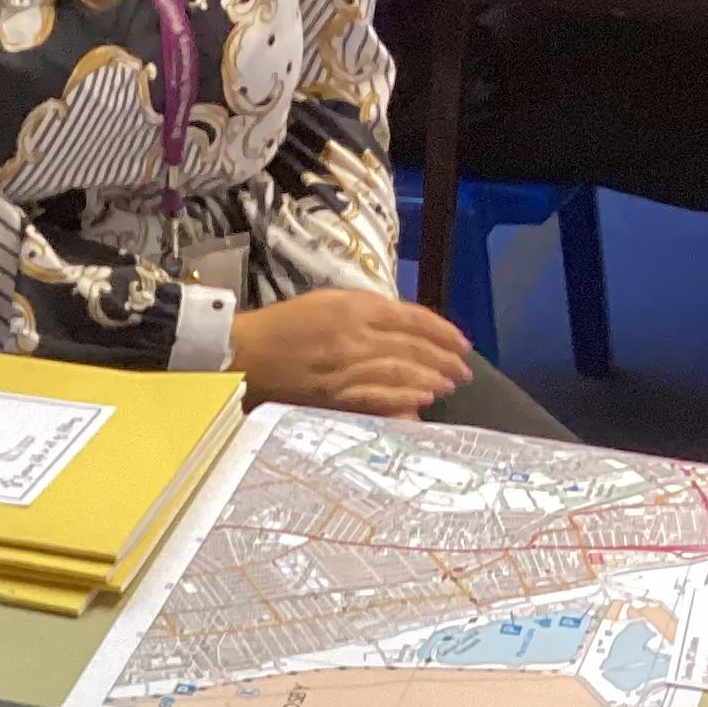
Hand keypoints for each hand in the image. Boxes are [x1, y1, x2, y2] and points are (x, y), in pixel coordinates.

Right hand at [230, 290, 472, 418]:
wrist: (243, 355)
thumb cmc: (281, 327)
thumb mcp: (325, 304)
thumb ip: (364, 312)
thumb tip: (402, 329)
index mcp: (352, 307)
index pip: (411, 318)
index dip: (442, 332)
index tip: (463, 343)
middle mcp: (353, 335)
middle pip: (411, 347)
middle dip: (443, 360)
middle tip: (464, 371)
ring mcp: (344, 367)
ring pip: (399, 372)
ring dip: (429, 380)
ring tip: (448, 387)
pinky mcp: (332, 394)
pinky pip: (375, 397)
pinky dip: (401, 399)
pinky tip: (419, 403)